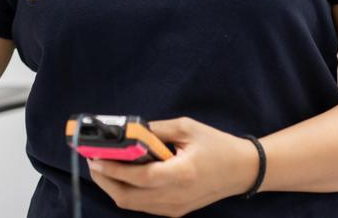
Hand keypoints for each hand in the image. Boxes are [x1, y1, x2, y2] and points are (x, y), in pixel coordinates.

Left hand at [86, 117, 258, 216]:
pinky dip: (127, 193)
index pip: (139, 177)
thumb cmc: (218, 146)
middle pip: (128, 197)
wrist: (244, 170)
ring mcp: (175, 207)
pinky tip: (122, 177)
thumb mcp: (187, 128)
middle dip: (104, 180)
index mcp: (182, 174)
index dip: (113, 169)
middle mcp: (176, 196)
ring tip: (102, 167)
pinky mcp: (175, 211)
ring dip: (113, 187)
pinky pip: (143, 206)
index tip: (95, 158)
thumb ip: (154, 130)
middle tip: (93, 161)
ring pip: (132, 205)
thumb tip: (127, 132)